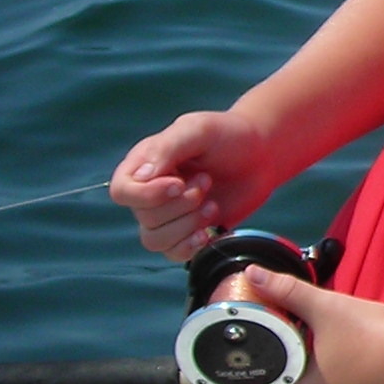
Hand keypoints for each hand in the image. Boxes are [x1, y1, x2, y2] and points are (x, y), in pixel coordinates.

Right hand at [110, 110, 279, 259]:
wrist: (261, 154)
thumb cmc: (228, 135)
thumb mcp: (198, 129)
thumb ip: (167, 148)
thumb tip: (140, 178)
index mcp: (144, 164)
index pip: (122, 191)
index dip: (147, 195)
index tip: (179, 184)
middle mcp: (150, 192)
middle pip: (144, 217)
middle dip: (181, 204)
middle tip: (207, 181)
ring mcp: (168, 215)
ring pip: (155, 239)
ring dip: (187, 225)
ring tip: (212, 205)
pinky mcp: (188, 231)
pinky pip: (173, 253)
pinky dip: (190, 247)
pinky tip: (208, 232)